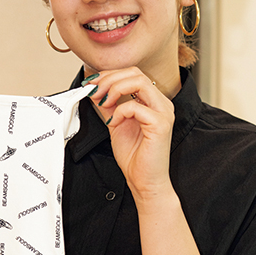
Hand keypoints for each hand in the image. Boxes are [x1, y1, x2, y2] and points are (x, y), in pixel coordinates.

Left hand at [87, 68, 175, 202]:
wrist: (144, 181)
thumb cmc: (135, 156)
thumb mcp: (115, 123)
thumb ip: (108, 105)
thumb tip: (94, 88)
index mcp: (153, 101)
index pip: (133, 74)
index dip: (109, 75)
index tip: (91, 84)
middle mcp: (161, 104)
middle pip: (136, 73)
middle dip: (110, 79)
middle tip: (93, 91)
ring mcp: (164, 112)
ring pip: (139, 82)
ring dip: (114, 89)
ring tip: (103, 102)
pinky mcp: (161, 124)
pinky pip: (135, 106)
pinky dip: (119, 111)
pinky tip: (114, 123)